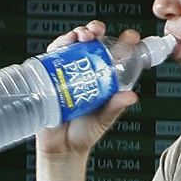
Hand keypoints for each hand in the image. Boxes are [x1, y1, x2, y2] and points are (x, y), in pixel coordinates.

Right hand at [36, 21, 140, 160]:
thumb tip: (131, 96)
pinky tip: (62, 45)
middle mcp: (84, 72)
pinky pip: (51, 57)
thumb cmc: (85, 133)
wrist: (61, 149)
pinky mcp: (49, 76)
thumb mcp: (104, 119)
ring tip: (81, 37)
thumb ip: (115, 107)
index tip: (130, 37)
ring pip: (70, 45)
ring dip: (75, 34)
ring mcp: (66, 72)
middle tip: (96, 33)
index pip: (114, 55)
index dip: (122, 43)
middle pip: (90, 43)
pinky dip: (57, 46)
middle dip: (93, 31)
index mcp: (102, 79)